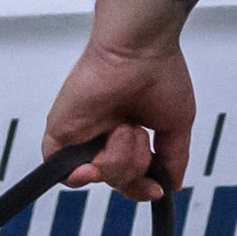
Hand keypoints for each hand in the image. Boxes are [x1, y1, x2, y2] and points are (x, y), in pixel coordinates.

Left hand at [44, 37, 198, 204]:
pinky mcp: (61, 130)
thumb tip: (172, 185)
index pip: (129, 175)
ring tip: (125, 127)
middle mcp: (103, 132)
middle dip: (134, 167)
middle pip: (115, 179)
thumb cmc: (160, 72)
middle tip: (140, 136)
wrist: (140, 47)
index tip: (157, 187)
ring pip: (95, 176)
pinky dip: (79, 174)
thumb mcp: (175, 126)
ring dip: (118, 160)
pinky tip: (92, 166)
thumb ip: (173, 160)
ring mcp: (82, 132)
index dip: (142, 187)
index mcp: (127, 130)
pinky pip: (63, 172)